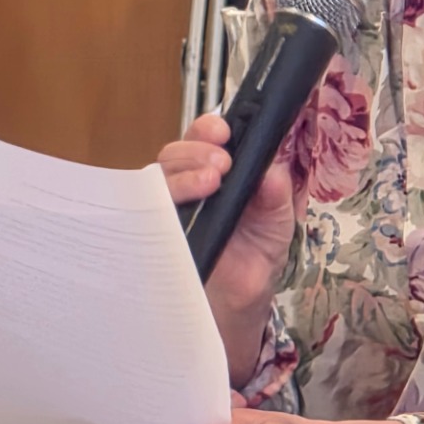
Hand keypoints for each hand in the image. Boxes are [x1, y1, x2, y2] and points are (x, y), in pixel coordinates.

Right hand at [158, 113, 295, 309]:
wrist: (246, 294)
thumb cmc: (258, 245)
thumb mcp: (278, 216)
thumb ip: (275, 191)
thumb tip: (270, 171)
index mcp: (214, 166)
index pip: (201, 136)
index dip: (207, 129)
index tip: (223, 131)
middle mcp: (186, 180)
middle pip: (174, 152)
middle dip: (195, 150)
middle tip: (221, 163)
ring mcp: (169, 206)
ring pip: (157, 179)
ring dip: (181, 176)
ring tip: (210, 182)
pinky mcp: (156, 233)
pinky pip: (145, 216)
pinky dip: (157, 208)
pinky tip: (176, 212)